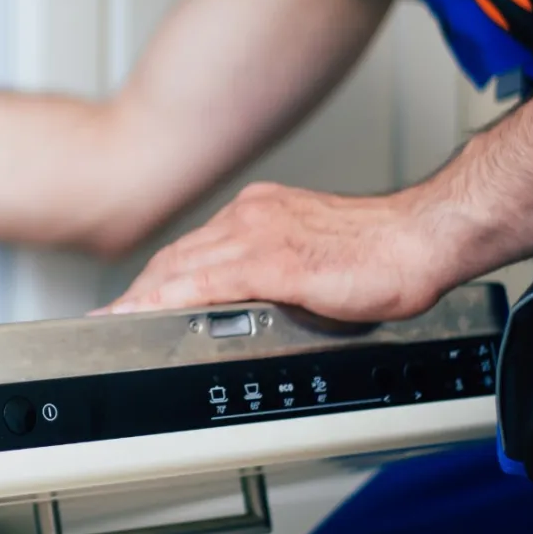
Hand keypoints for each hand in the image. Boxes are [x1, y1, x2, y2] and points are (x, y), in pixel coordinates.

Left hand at [98, 181, 460, 322]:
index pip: (192, 248)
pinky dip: (174, 299)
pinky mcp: (276, 261)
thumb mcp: (309, 255)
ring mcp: (261, 235)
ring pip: (185, 267)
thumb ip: (273, 270)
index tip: (133, 297)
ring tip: (119, 321)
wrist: (419, 240)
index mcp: (259, 212)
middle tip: (113, 316)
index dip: (157, 276)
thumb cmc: (380, 251)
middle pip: (178, 256)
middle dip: (142, 290)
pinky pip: (212, 283)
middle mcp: (252, 216)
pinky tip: (153, 313)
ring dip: (146, 297)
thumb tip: (253, 299)